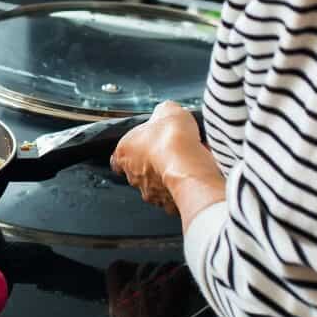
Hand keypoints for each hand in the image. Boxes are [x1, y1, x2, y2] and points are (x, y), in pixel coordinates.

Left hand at [109, 101, 205, 215]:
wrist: (190, 166)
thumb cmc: (173, 140)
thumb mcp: (168, 110)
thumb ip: (162, 112)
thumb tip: (166, 113)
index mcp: (124, 153)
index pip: (118, 157)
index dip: (132, 150)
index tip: (145, 144)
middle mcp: (133, 176)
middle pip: (140, 170)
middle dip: (156, 161)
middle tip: (174, 151)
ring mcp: (150, 193)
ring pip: (159, 184)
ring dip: (171, 174)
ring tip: (190, 162)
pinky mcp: (168, 206)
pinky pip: (177, 196)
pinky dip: (186, 186)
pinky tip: (198, 175)